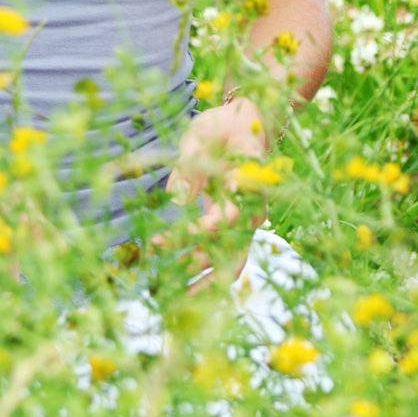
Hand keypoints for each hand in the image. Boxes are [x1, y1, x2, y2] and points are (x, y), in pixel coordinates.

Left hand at [150, 99, 270, 290]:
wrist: (247, 121)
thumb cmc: (222, 126)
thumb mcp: (201, 137)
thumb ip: (190, 168)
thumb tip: (176, 200)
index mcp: (249, 187)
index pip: (228, 219)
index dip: (201, 233)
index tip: (169, 239)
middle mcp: (253, 213)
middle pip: (231, 253)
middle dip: (197, 268)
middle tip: (164, 280)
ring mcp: (247, 224)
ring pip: (231, 264)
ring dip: (202, 281)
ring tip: (171, 296)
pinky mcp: (237, 228)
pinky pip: (225, 258)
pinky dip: (205, 273)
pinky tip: (180, 285)